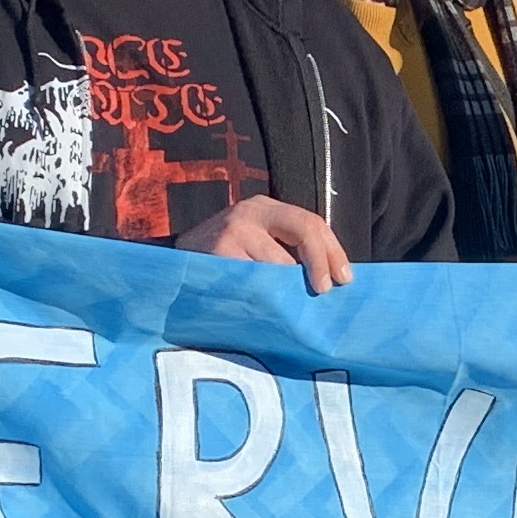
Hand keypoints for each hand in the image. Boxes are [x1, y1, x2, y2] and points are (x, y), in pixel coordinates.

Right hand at [180, 194, 353, 294]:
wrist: (171, 268)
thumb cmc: (224, 262)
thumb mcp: (257, 244)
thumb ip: (288, 251)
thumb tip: (334, 279)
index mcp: (265, 208)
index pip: (311, 222)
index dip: (332, 251)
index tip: (344, 280)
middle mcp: (250, 213)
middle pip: (304, 230)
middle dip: (321, 262)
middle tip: (326, 290)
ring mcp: (233, 231)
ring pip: (281, 264)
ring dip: (291, 289)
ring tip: (289, 305)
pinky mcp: (219, 255)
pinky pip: (256, 282)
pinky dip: (266, 298)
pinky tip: (265, 309)